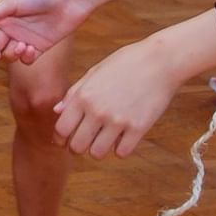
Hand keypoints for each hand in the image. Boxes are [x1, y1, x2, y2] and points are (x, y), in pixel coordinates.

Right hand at [0, 0, 97, 64]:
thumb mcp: (11, 2)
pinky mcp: (39, 48)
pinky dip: (26, 58)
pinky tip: (31, 49)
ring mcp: (24, 39)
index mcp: (0, 16)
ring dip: (13, 54)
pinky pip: (26, 61)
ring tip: (24, 46)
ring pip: (9, 56)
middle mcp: (10, 29)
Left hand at [54, 38, 180, 158]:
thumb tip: (57, 111)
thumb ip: (74, 94)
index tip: (64, 139)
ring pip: (97, 153)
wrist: (159, 61)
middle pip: (77, 146)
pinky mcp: (139, 128)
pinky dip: (120, 149)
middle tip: (84, 141)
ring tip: (102, 141)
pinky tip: (122, 138)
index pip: (61, 129)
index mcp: (83, 96)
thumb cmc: (124, 64)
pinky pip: (122, 152)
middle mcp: (97, 111)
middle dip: (77, 147)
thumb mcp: (93, 73)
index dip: (60, 137)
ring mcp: (118, 121)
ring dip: (98, 150)